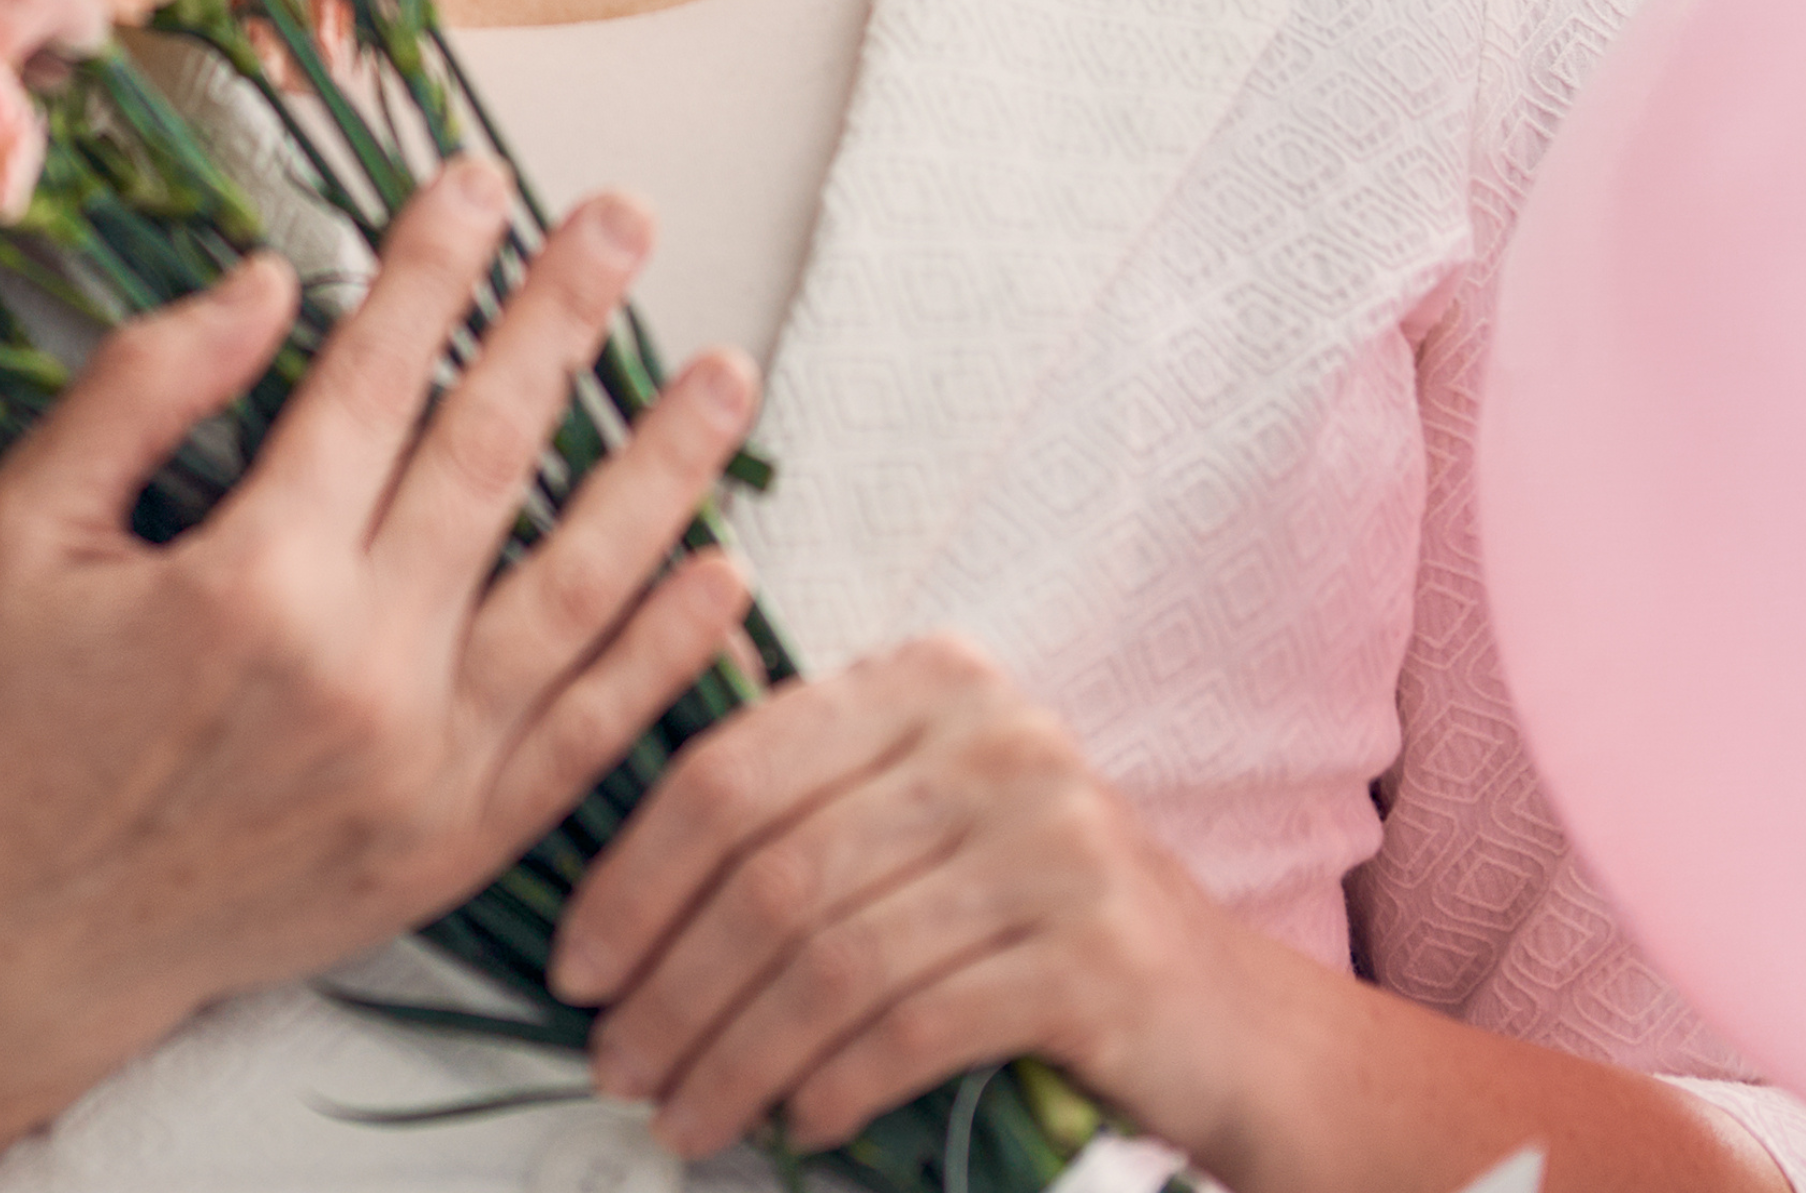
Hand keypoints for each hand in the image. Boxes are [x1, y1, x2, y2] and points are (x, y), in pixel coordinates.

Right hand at [0, 164, 766, 1057]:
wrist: (14, 946)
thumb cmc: (2, 730)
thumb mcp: (23, 529)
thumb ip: (142, 391)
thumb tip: (266, 285)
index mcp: (251, 576)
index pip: (374, 380)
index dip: (432, 269)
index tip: (478, 183)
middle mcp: (361, 664)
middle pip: (494, 453)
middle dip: (563, 320)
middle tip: (627, 219)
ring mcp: (427, 763)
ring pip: (579, 585)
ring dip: (659, 468)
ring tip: (724, 372)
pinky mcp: (458, 844)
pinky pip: (592, 731)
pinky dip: (667, 651)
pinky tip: (723, 569)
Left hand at [552, 635, 1273, 1163]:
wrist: (1229, 1022)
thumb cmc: (1036, 924)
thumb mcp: (926, 823)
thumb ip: (803, 813)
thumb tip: (612, 903)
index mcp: (931, 682)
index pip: (733, 769)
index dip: (634, 878)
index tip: (577, 968)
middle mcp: (998, 738)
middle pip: (772, 872)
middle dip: (671, 988)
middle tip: (616, 1069)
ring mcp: (1056, 841)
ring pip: (830, 960)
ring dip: (734, 1056)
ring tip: (684, 1116)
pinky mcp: (1096, 953)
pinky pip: (913, 1025)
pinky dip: (835, 1083)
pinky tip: (798, 1122)